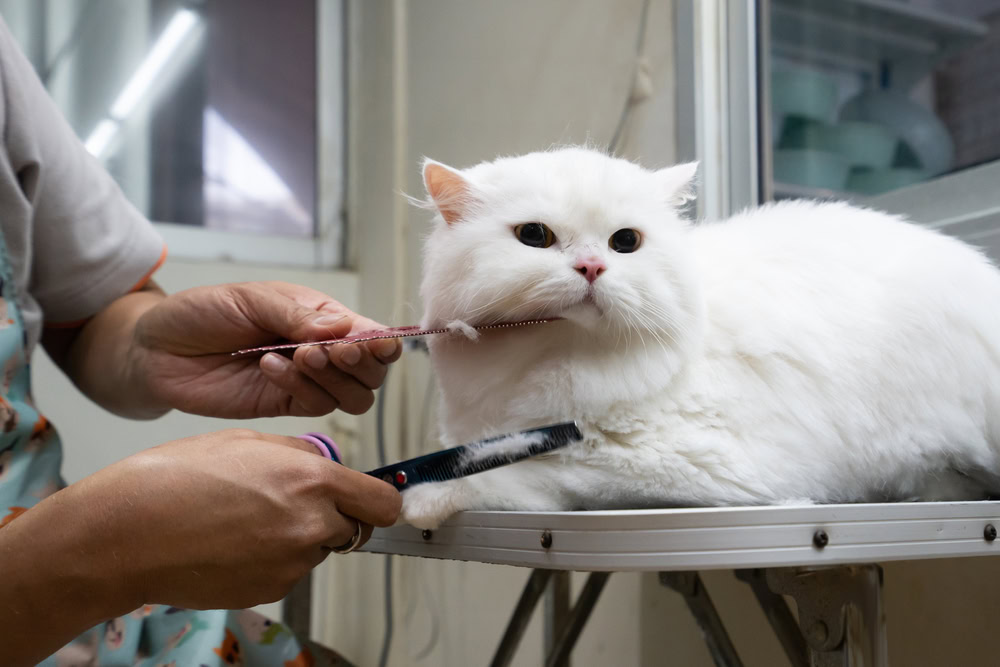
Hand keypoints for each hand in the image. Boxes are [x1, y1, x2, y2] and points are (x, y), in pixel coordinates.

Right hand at [0, 430, 400, 663]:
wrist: (126, 532)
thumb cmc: (177, 477)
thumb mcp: (247, 439)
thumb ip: (299, 454)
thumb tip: (326, 462)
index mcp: (313, 480)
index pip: (384, 503)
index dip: (379, 500)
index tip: (371, 498)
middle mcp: (311, 525)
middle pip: (356, 528)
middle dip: (336, 516)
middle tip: (292, 503)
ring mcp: (291, 563)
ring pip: (318, 549)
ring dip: (299, 537)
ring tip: (246, 520)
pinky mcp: (270, 590)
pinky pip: (288, 571)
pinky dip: (272, 559)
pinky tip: (233, 542)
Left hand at [129, 282, 402, 417]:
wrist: (156, 349)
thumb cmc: (203, 313)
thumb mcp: (252, 298)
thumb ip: (298, 314)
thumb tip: (344, 328)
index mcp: (323, 318)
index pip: (374, 335)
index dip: (383, 343)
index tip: (373, 344)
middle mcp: (323, 352)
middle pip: (373, 372)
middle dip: (358, 362)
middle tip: (326, 350)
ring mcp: (306, 383)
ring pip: (354, 396)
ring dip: (332, 378)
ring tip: (297, 356)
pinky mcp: (285, 406)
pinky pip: (316, 406)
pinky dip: (300, 387)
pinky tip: (268, 366)